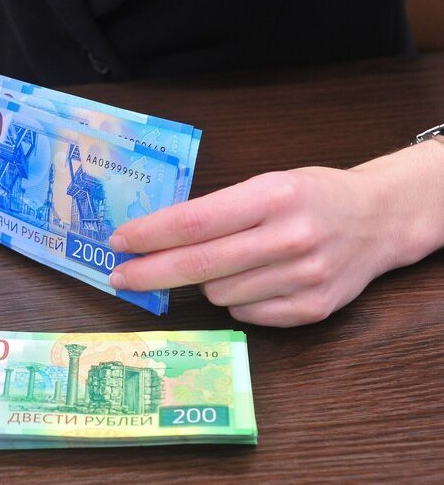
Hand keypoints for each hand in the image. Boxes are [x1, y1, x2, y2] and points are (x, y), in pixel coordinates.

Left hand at [108, 166, 414, 326]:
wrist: (380, 219)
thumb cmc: (312, 196)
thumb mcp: (268, 183)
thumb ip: (219, 210)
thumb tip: (156, 239)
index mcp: (274, 196)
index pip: (195, 222)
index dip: (150, 235)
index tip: (119, 243)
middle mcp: (290, 238)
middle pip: (199, 266)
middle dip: (150, 273)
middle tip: (120, 277)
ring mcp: (303, 278)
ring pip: (218, 294)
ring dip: (207, 282)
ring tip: (232, 261)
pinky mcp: (312, 309)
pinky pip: (244, 314)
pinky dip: (236, 300)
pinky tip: (256, 280)